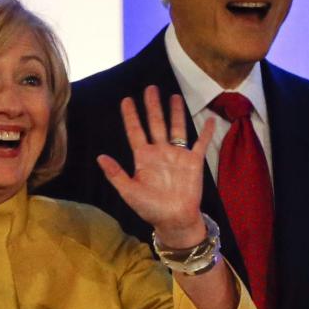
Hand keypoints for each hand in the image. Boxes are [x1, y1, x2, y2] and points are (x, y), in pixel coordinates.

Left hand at [96, 86, 213, 247]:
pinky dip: (205, 132)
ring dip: (175, 112)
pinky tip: (208, 119)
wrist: (174, 220)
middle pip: (155, 123)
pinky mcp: (193, 162)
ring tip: (174, 95)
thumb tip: (100, 157)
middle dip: (152, 106)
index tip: (126, 100)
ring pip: (176, 128)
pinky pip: (200, 144)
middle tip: (150, 88)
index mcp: (143, 158)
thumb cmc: (150, 208)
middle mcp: (159, 152)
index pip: (135, 131)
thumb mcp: (129, 192)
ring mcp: (177, 155)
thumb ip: (116, 174)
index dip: (131, 116)